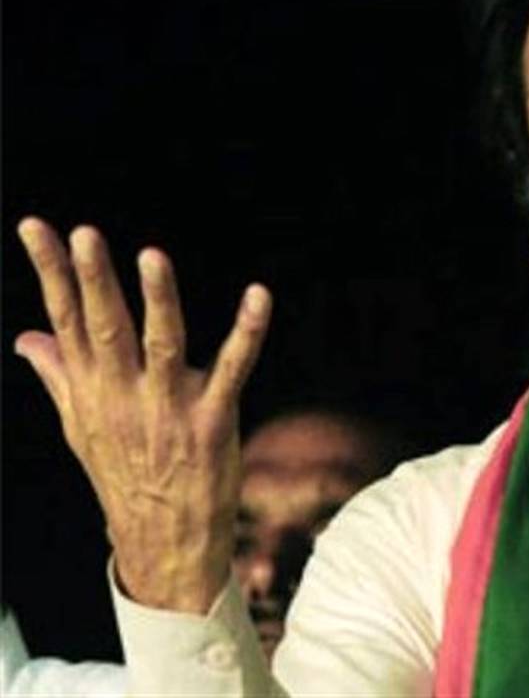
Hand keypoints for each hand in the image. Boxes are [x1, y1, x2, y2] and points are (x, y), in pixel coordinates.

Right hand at [13, 217, 271, 613]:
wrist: (163, 543)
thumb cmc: (125, 476)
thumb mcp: (82, 426)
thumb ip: (59, 374)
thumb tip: (26, 336)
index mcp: (92, 390)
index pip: (65, 319)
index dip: (51, 272)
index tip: (36, 228)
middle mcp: (124, 396)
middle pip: (105, 329)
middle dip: (94, 281)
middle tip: (84, 234)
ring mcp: (169, 408)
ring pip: (163, 344)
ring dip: (159, 301)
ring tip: (152, 257)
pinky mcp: (213, 420)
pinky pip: (232, 369)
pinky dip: (247, 332)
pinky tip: (258, 297)